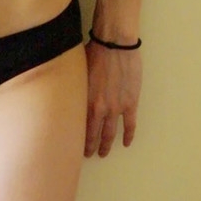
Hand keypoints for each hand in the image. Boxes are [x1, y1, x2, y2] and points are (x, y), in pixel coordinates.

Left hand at [84, 41, 141, 156]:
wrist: (115, 45)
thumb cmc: (93, 53)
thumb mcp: (77, 73)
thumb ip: (75, 89)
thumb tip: (70, 95)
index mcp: (83, 102)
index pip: (78, 126)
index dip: (76, 138)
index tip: (73, 145)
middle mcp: (99, 110)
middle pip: (93, 134)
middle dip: (90, 147)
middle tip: (88, 154)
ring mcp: (116, 108)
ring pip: (110, 133)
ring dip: (106, 145)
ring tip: (104, 153)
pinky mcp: (131, 103)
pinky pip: (130, 125)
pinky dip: (128, 135)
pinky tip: (126, 143)